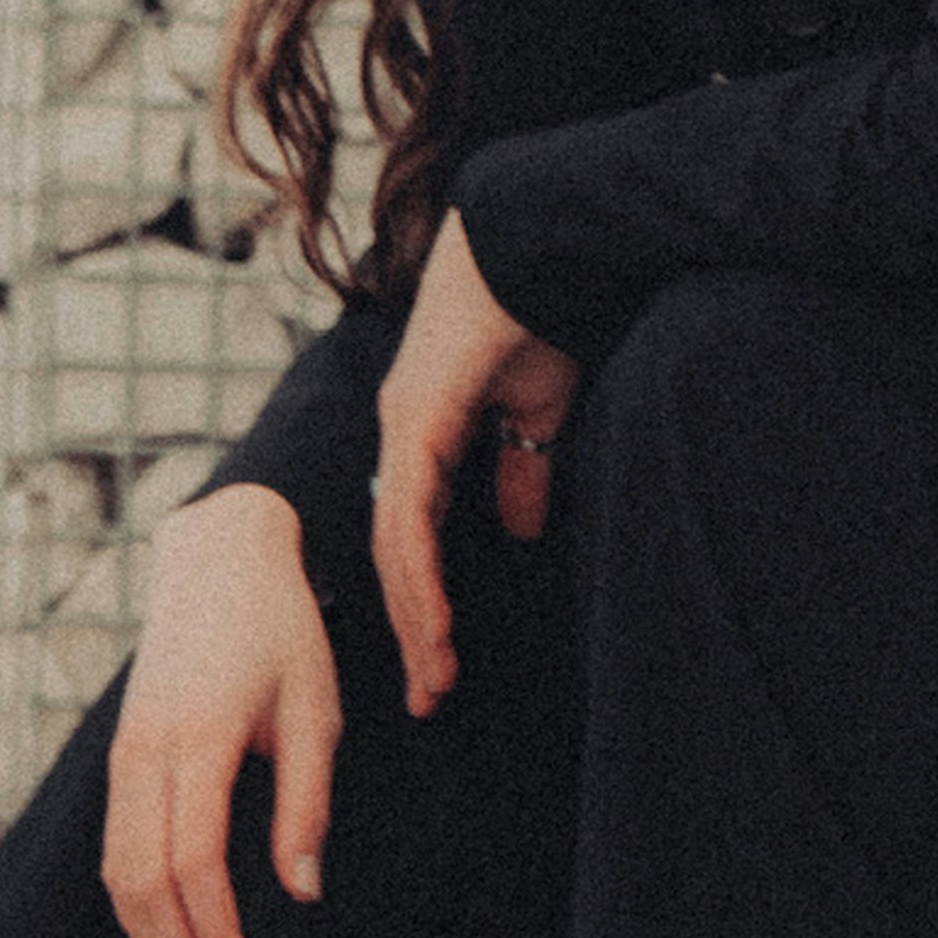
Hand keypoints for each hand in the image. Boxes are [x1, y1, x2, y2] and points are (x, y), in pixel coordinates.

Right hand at [102, 483, 341, 937]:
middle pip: (145, 885)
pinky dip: (137, 905)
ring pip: (119, 874)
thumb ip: (306, 803)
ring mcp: (123, 755)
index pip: (193, 865)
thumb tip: (301, 892)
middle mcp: (145, 752)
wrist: (217, 558)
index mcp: (197, 739)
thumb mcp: (316, 710)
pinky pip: (116, 848)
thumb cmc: (280, 632)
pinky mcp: (120, 756)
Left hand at [372, 210, 578, 720]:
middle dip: (413, 628)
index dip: (425, 598)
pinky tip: (433, 623)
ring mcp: (401, 427)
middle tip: (427, 696)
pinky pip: (409, 516)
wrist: (543, 241)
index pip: (413, 535)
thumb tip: (519, 528)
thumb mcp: (537, 410)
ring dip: (416, 618)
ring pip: (395, 547)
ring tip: (434, 679)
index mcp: (422, 432)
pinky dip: (419, 576)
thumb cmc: (543, 311)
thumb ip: (521, 470)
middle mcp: (399, 435)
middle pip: (394, 553)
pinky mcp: (416, 420)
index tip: (441, 659)